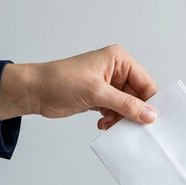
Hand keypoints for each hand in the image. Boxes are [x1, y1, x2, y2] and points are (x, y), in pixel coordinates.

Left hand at [0, 44, 156, 129]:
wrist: (35, 91)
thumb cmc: (60, 81)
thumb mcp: (97, 93)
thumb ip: (126, 104)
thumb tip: (149, 115)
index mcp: (120, 60)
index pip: (145, 83)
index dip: (148, 102)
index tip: (149, 119)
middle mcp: (117, 70)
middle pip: (138, 97)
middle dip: (132, 112)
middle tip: (125, 124)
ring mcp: (110, 84)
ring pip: (128, 106)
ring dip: (121, 118)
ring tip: (108, 122)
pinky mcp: (102, 97)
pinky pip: (117, 111)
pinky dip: (112, 119)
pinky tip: (102, 122)